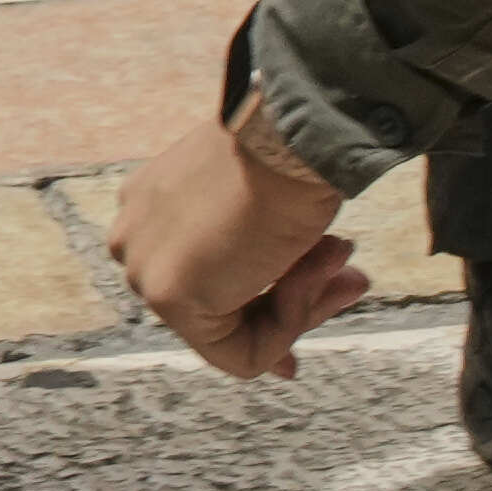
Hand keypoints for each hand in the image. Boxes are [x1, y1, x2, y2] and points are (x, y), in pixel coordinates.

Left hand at [115, 97, 378, 375]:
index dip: (270, 301)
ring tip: (340, 254)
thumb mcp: (268, 211)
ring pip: (234, 333)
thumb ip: (266, 264)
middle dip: (299, 302)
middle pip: (223, 308)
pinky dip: (290, 323)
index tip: (324, 297)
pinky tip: (315, 268)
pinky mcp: (169, 296)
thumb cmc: (289, 159)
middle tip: (356, 282)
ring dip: (304, 300)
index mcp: (150, 208)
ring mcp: (145, 270)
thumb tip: (290, 328)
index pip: (209, 280)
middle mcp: (135, 240)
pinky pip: (240, 352)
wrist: (292, 138)